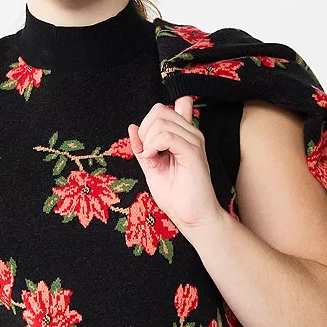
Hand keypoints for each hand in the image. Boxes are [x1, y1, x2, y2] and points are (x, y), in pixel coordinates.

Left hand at [129, 94, 223, 233]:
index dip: (147, 124)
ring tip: (152, 160)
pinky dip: (153, 146)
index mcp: (182, 135)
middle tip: (147, 154)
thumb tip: (132, 126)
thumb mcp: (152, 166)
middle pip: (159, 111)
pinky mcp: (193, 153)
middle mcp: (190, 133)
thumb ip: (143, 146)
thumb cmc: (176, 194)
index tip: (146, 148)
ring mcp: (193, 141)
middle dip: (145, 131)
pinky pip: (168, 136)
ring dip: (148, 142)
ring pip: (161, 122)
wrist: (192, 216)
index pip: (163, 109)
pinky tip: (153, 159)